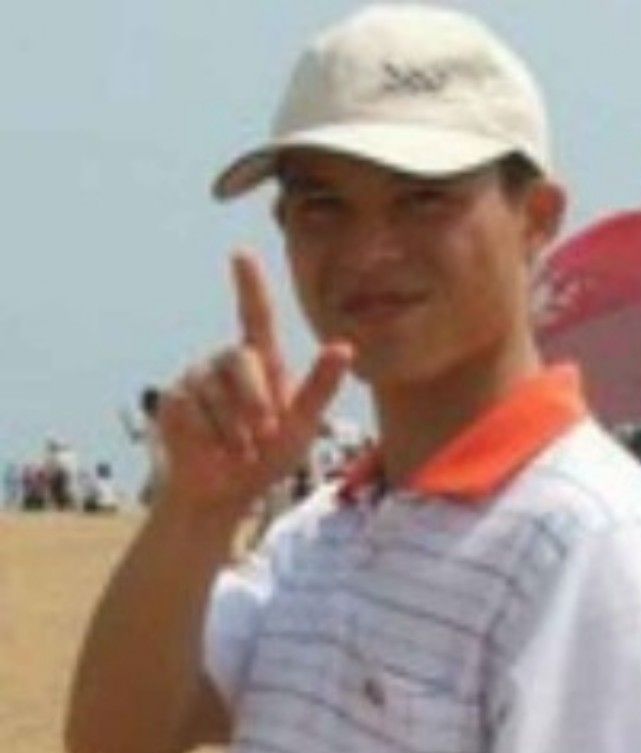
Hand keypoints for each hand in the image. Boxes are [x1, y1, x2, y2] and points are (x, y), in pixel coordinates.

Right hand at [156, 249, 352, 515]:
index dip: (249, 285)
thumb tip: (345, 346)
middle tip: (265, 433)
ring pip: (215, 389)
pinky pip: (193, 410)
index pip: (255, 316)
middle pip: (240, 358)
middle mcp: (227, 362)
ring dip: (234, 428)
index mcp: (262, 363)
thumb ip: (320, 387)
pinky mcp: (175, 399)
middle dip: (256, 401)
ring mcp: (198, 379)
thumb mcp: (302, 425)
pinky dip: (212, 437)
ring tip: (241, 450)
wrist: (225, 491)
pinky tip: (215, 450)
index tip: (240, 254)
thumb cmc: (268, 456)